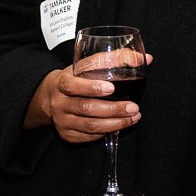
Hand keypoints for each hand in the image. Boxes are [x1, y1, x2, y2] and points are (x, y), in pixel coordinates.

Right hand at [23, 56, 151, 142]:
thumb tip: (145, 58)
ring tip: (133, 117)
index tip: (111, 88)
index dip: (91, 88)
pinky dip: (105, 132)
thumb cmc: (74, 78)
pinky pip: (88, 137)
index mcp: (62, 83)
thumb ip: (115, 59)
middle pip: (85, 108)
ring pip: (90, 126)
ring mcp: (62, 121)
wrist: (50, 96)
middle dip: (113, 109)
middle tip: (133, 107)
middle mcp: (59, 103)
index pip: (72, 86)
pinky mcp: (67, 134)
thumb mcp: (88, 65)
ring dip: (115, 123)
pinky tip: (118, 126)